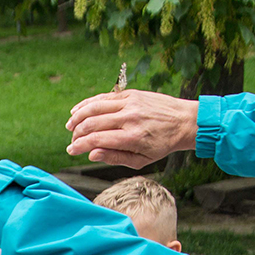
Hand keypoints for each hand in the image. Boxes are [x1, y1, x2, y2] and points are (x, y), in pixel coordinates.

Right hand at [65, 89, 199, 167]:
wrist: (184, 121)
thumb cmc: (163, 144)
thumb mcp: (141, 160)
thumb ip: (115, 157)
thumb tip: (92, 154)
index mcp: (132, 137)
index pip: (97, 139)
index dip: (79, 146)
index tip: (71, 151)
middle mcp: (129, 118)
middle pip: (92, 123)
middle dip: (77, 134)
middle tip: (72, 141)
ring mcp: (129, 103)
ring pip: (94, 107)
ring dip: (78, 117)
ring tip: (70, 125)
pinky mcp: (130, 94)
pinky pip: (103, 97)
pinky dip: (88, 103)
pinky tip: (78, 110)